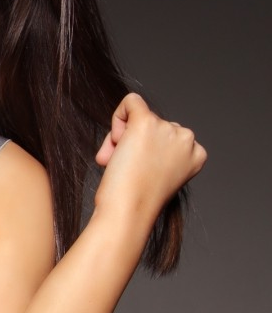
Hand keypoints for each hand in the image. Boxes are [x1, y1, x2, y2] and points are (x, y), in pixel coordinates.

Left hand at [94, 93, 206, 218]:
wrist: (128, 211)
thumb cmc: (137, 201)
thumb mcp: (158, 174)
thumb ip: (157, 153)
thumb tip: (132, 139)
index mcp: (196, 153)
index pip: (167, 137)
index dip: (149, 152)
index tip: (143, 173)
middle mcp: (187, 139)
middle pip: (154, 126)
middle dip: (135, 144)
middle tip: (125, 170)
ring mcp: (168, 129)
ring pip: (139, 117)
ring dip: (122, 139)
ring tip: (119, 165)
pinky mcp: (146, 122)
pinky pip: (131, 101)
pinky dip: (118, 116)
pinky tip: (116, 142)